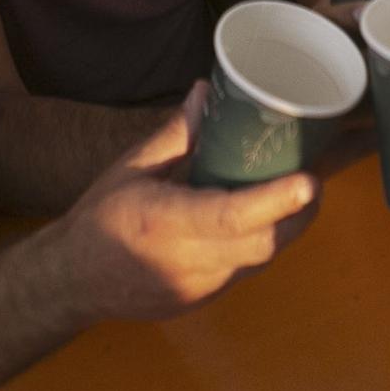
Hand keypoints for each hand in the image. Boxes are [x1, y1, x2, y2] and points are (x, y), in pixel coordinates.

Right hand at [49, 81, 317, 324]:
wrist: (74, 281)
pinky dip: (263, 241)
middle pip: (263, 245)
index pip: (230, 217)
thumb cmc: (101, 218)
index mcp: (166, 222)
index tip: (308, 179)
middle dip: (299, 212)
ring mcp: (202, 286)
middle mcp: (189, 261)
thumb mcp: (131, 168)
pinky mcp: (208, 297)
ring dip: (287, 227)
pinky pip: (247, 268)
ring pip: (262, 259)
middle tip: (314, 175)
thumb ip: (175, 134)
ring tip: (299, 191)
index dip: (275, 200)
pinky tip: (265, 216)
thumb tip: (207, 93)